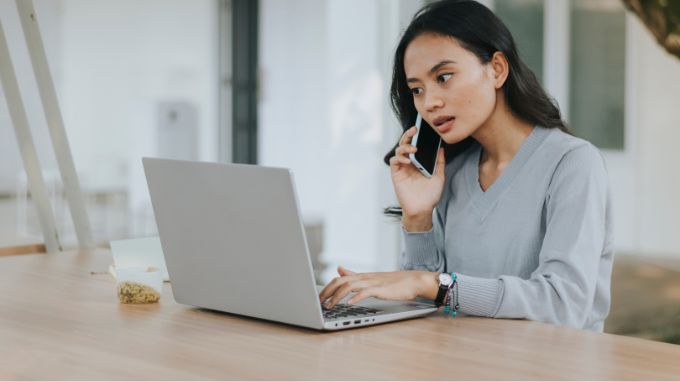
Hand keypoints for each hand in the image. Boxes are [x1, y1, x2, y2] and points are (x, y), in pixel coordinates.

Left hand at [318, 266, 437, 308]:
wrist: (414, 281)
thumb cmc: (394, 282)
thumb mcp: (371, 278)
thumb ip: (354, 274)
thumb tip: (339, 269)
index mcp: (362, 276)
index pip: (339, 279)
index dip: (327, 287)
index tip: (318, 297)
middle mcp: (365, 278)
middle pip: (340, 281)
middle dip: (327, 292)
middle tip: (318, 303)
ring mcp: (373, 282)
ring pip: (350, 286)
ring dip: (337, 296)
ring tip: (329, 305)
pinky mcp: (381, 289)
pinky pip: (366, 292)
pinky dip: (356, 297)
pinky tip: (349, 303)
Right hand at [390, 126, 445, 229]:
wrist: (423, 209)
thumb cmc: (430, 195)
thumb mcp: (439, 176)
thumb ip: (439, 162)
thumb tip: (441, 148)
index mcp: (419, 162)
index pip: (416, 145)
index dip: (416, 137)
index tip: (421, 129)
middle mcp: (409, 163)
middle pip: (405, 144)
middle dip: (408, 135)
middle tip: (414, 130)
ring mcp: (402, 168)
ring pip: (399, 150)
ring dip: (405, 147)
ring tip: (413, 149)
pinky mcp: (396, 174)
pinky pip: (394, 161)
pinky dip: (399, 157)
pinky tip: (407, 160)